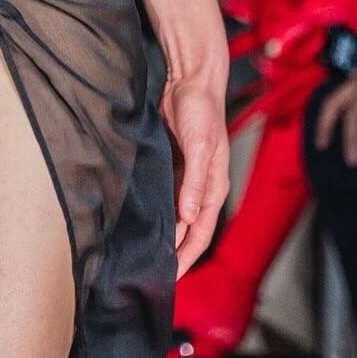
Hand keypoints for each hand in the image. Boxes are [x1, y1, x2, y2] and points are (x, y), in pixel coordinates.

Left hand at [160, 66, 230, 278]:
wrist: (191, 80)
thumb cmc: (201, 111)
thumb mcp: (200, 146)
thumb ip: (194, 182)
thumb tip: (188, 218)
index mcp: (214, 188)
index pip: (201, 233)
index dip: (187, 256)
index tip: (171, 277)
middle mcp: (201, 188)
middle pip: (188, 230)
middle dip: (175, 252)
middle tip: (151, 272)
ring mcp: (186, 177)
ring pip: (175, 215)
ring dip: (164, 233)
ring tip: (144, 252)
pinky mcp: (171, 165)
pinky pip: (164, 195)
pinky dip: (156, 210)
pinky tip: (142, 218)